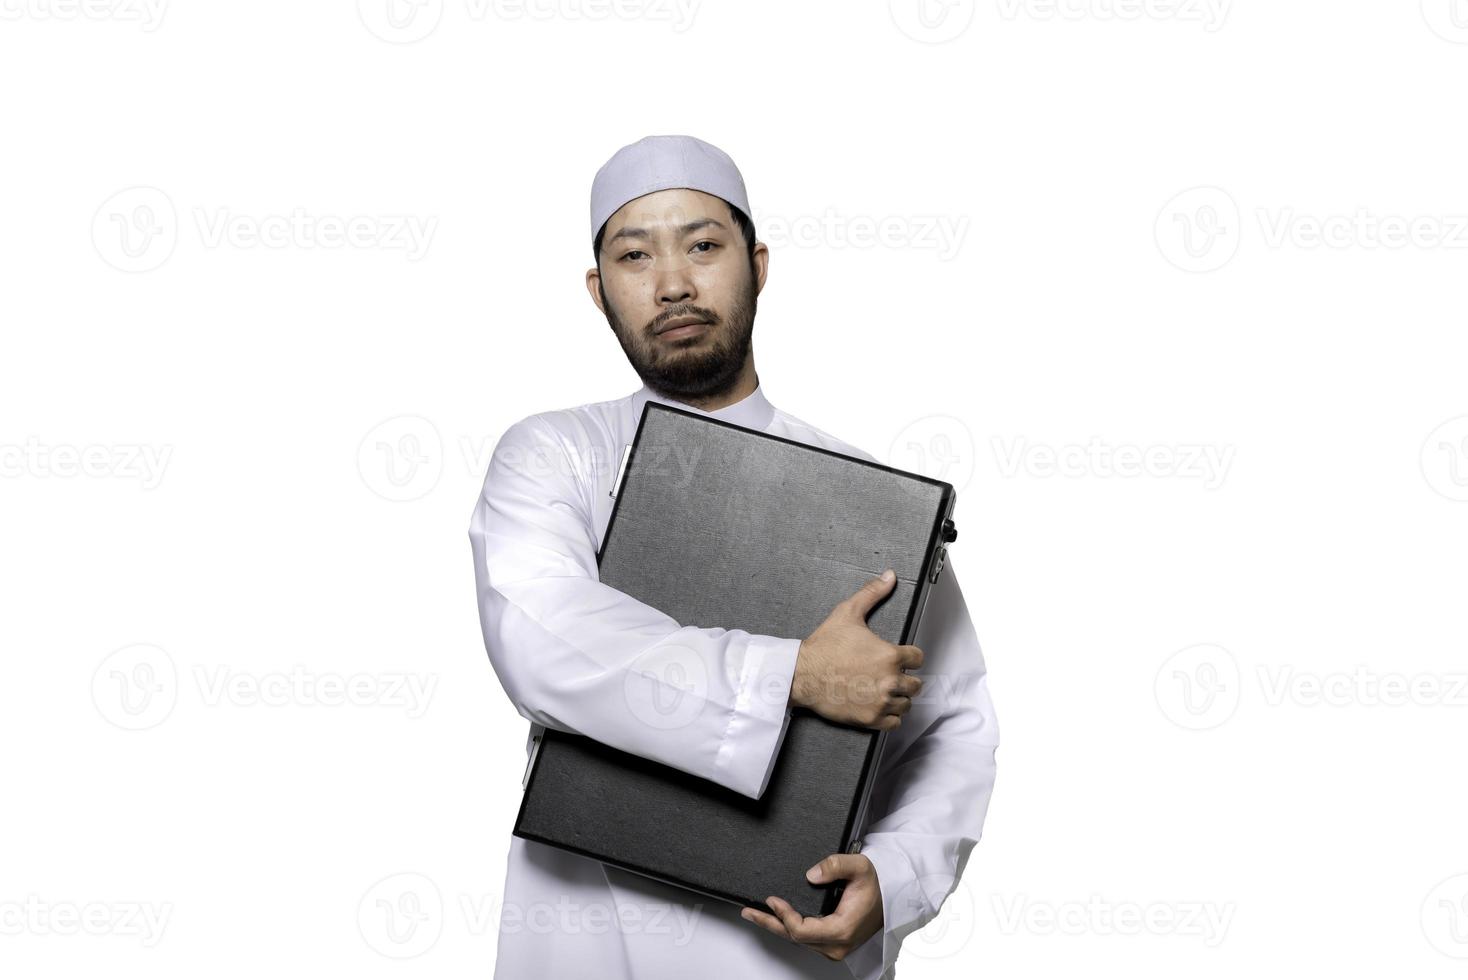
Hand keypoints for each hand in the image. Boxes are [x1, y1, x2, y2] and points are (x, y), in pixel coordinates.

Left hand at [740, 853, 883, 960]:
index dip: (783, 916)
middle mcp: (837, 944)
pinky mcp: (832, 944)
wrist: (892, 896)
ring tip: (756, 914)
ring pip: (798, 940)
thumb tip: (811, 874)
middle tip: (749, 912)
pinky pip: (805, 939)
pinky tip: (776, 920)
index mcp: (842, 929)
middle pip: (794, 938)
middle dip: (769, 923)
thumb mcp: (859, 866)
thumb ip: (835, 865)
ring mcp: (834, 947)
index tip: (772, 900)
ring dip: (776, 926)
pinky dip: (789, 928)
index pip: (801, 931)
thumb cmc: (877, 885)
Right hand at [790, 570, 923, 729]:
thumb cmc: (823, 646)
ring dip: (898, 698)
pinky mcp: (870, 719)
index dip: (909, 657)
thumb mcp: (847, 613)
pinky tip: (879, 705)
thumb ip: (872, 593)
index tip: (900, 658)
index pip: (918, 659)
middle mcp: (890, 680)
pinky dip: (890, 716)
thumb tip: (889, 576)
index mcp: (890, 655)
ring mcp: (880, 701)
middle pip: (915, 684)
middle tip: (890, 675)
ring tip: (884, 690)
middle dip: (905, 679)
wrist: (802, 674)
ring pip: (906, 704)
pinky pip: (894, 722)